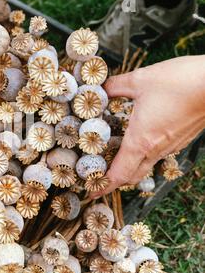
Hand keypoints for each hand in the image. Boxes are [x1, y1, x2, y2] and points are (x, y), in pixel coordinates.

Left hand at [91, 55, 204, 197]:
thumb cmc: (180, 82)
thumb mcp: (140, 80)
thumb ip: (115, 87)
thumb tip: (99, 89)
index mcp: (141, 141)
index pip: (119, 174)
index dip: (103, 185)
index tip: (91, 192)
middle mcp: (156, 149)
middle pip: (131, 176)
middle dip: (114, 180)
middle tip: (98, 175)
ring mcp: (172, 146)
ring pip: (146, 166)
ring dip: (129, 167)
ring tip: (113, 156)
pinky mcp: (182, 139)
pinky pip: (159, 154)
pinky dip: (144, 155)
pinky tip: (138, 139)